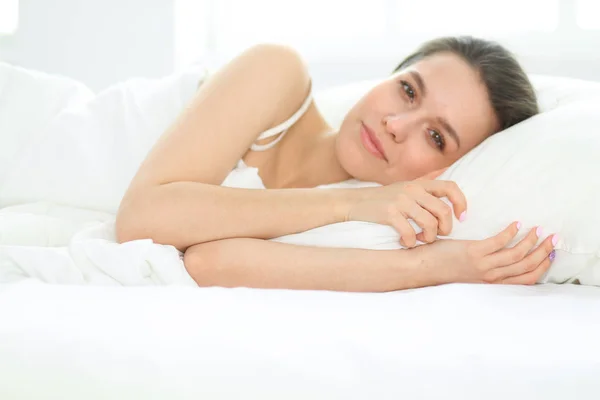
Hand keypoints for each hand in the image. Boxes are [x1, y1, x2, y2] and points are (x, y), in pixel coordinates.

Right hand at [346, 170, 465, 247]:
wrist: (354, 202)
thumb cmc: (383, 198)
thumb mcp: (405, 185)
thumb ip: (425, 181)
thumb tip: (444, 169)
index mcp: (420, 184)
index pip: (451, 187)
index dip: (461, 203)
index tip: (461, 218)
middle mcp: (413, 190)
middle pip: (443, 210)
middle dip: (445, 228)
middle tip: (437, 235)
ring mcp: (401, 201)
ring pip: (429, 224)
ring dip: (429, 238)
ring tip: (421, 240)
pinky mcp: (389, 213)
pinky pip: (409, 232)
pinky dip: (411, 242)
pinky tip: (406, 243)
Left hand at [415, 222, 556, 284]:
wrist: (420, 269)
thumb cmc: (442, 268)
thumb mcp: (469, 271)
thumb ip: (485, 266)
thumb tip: (499, 253)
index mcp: (491, 283)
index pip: (525, 279)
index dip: (542, 267)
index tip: (552, 254)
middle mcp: (490, 277)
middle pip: (526, 267)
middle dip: (543, 253)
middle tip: (554, 239)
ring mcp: (482, 266)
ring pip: (516, 255)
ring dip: (530, 241)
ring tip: (538, 229)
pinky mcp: (473, 253)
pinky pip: (498, 242)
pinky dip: (509, 233)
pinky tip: (515, 224)